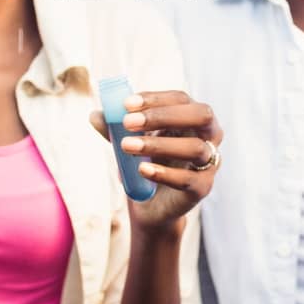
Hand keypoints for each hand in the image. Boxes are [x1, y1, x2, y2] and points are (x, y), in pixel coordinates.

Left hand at [89, 90, 223, 231]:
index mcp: (192, 117)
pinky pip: (188, 179)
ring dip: (158, 144)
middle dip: (162, 116)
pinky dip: (164, 173)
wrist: (152, 204)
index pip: (181, 99)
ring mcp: (209, 163)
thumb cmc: (146, 161)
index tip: (126, 105)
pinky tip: (141, 169)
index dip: (155, 99)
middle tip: (128, 123)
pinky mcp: (202, 187)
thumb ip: (115, 128)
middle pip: (200, 115)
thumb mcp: (129, 141)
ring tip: (126, 146)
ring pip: (194, 147)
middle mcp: (208, 136)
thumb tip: (95, 114)